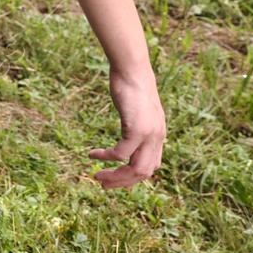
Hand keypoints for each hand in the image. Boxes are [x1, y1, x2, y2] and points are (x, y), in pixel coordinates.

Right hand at [88, 67, 165, 188]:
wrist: (132, 68)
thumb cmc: (131, 83)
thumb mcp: (137, 107)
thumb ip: (136, 120)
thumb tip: (129, 125)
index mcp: (158, 134)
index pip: (151, 165)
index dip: (134, 175)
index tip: (116, 176)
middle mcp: (157, 137)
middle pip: (144, 172)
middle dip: (123, 182)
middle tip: (104, 184)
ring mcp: (149, 134)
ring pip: (136, 168)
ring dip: (116, 176)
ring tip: (97, 176)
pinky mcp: (137, 128)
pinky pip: (121, 153)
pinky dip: (107, 157)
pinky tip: (93, 154)